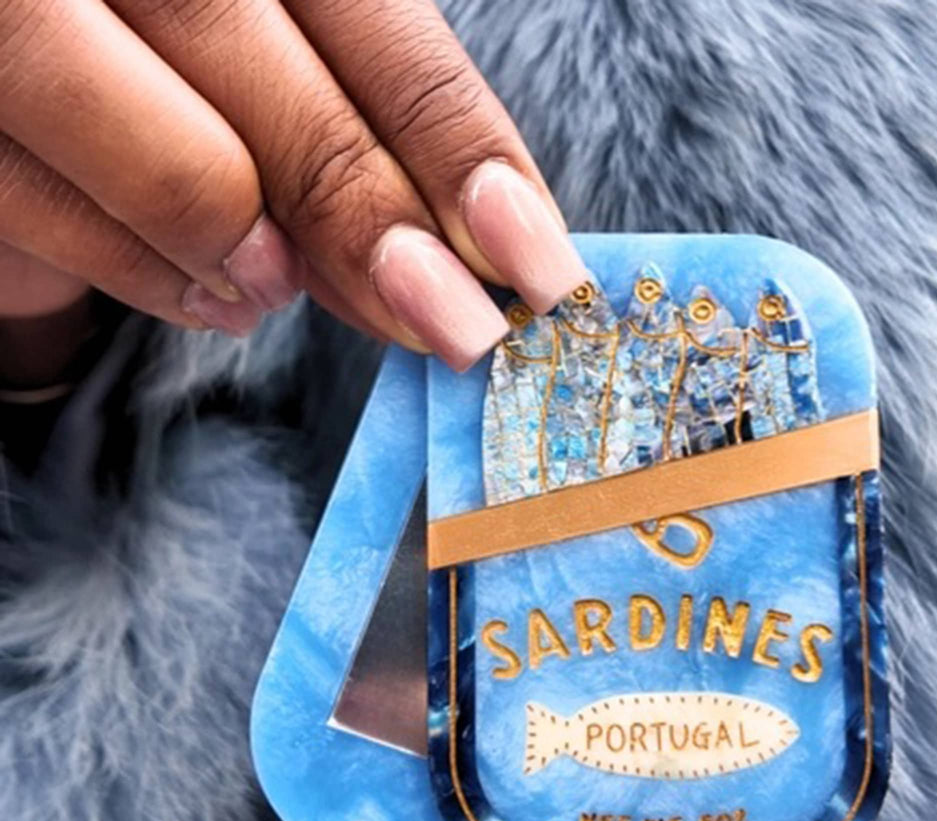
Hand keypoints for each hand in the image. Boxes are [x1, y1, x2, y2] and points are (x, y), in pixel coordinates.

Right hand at [0, 0, 585, 368]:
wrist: (5, 62)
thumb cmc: (158, 58)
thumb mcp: (266, 63)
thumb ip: (341, 135)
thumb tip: (447, 266)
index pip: (390, 46)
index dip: (472, 165)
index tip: (539, 273)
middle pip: (299, 116)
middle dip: (387, 240)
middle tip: (458, 331)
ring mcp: (25, 27)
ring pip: (186, 177)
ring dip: (259, 264)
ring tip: (273, 288)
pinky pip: (68, 225)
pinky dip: (155, 281)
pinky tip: (207, 291)